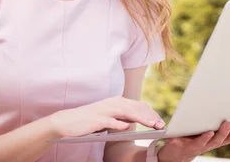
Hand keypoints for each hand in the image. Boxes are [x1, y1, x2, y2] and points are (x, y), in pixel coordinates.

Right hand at [48, 96, 164, 137]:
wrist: (69, 121)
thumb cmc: (91, 120)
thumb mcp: (110, 117)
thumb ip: (123, 117)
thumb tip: (138, 120)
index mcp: (117, 101)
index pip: (139, 105)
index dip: (151, 113)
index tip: (161, 121)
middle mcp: (113, 103)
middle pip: (137, 108)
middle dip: (151, 116)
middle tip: (161, 124)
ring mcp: (105, 110)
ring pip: (127, 112)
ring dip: (141, 119)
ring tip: (152, 125)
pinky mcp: (97, 119)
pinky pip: (111, 121)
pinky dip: (120, 124)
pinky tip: (128, 128)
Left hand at [156, 116, 229, 161]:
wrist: (173, 154)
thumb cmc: (192, 138)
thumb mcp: (207, 131)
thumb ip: (218, 125)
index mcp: (215, 140)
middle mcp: (209, 144)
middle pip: (225, 139)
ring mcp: (198, 145)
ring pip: (213, 140)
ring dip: (221, 132)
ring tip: (226, 123)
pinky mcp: (184, 145)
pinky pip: (194, 142)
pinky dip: (201, 138)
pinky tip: (206, 132)